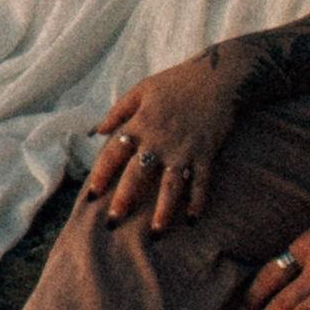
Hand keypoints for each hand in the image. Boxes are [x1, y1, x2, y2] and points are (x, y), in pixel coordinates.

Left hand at [83, 52, 246, 230]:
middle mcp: (160, 140)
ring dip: (164, 210)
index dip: (101, 174)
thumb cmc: (177, 82)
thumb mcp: (142, 89)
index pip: (114, 153)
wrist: (218, 76)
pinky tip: (193, 220)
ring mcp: (185, 149)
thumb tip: (97, 132)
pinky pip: (202, 182)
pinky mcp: (207, 152)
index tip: (91, 195)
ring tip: (156, 233)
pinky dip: (198, 201)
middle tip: (113, 222)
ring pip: (171, 185)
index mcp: (141, 123)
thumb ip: (118, 111)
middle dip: (125, 199)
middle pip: (139, 174)